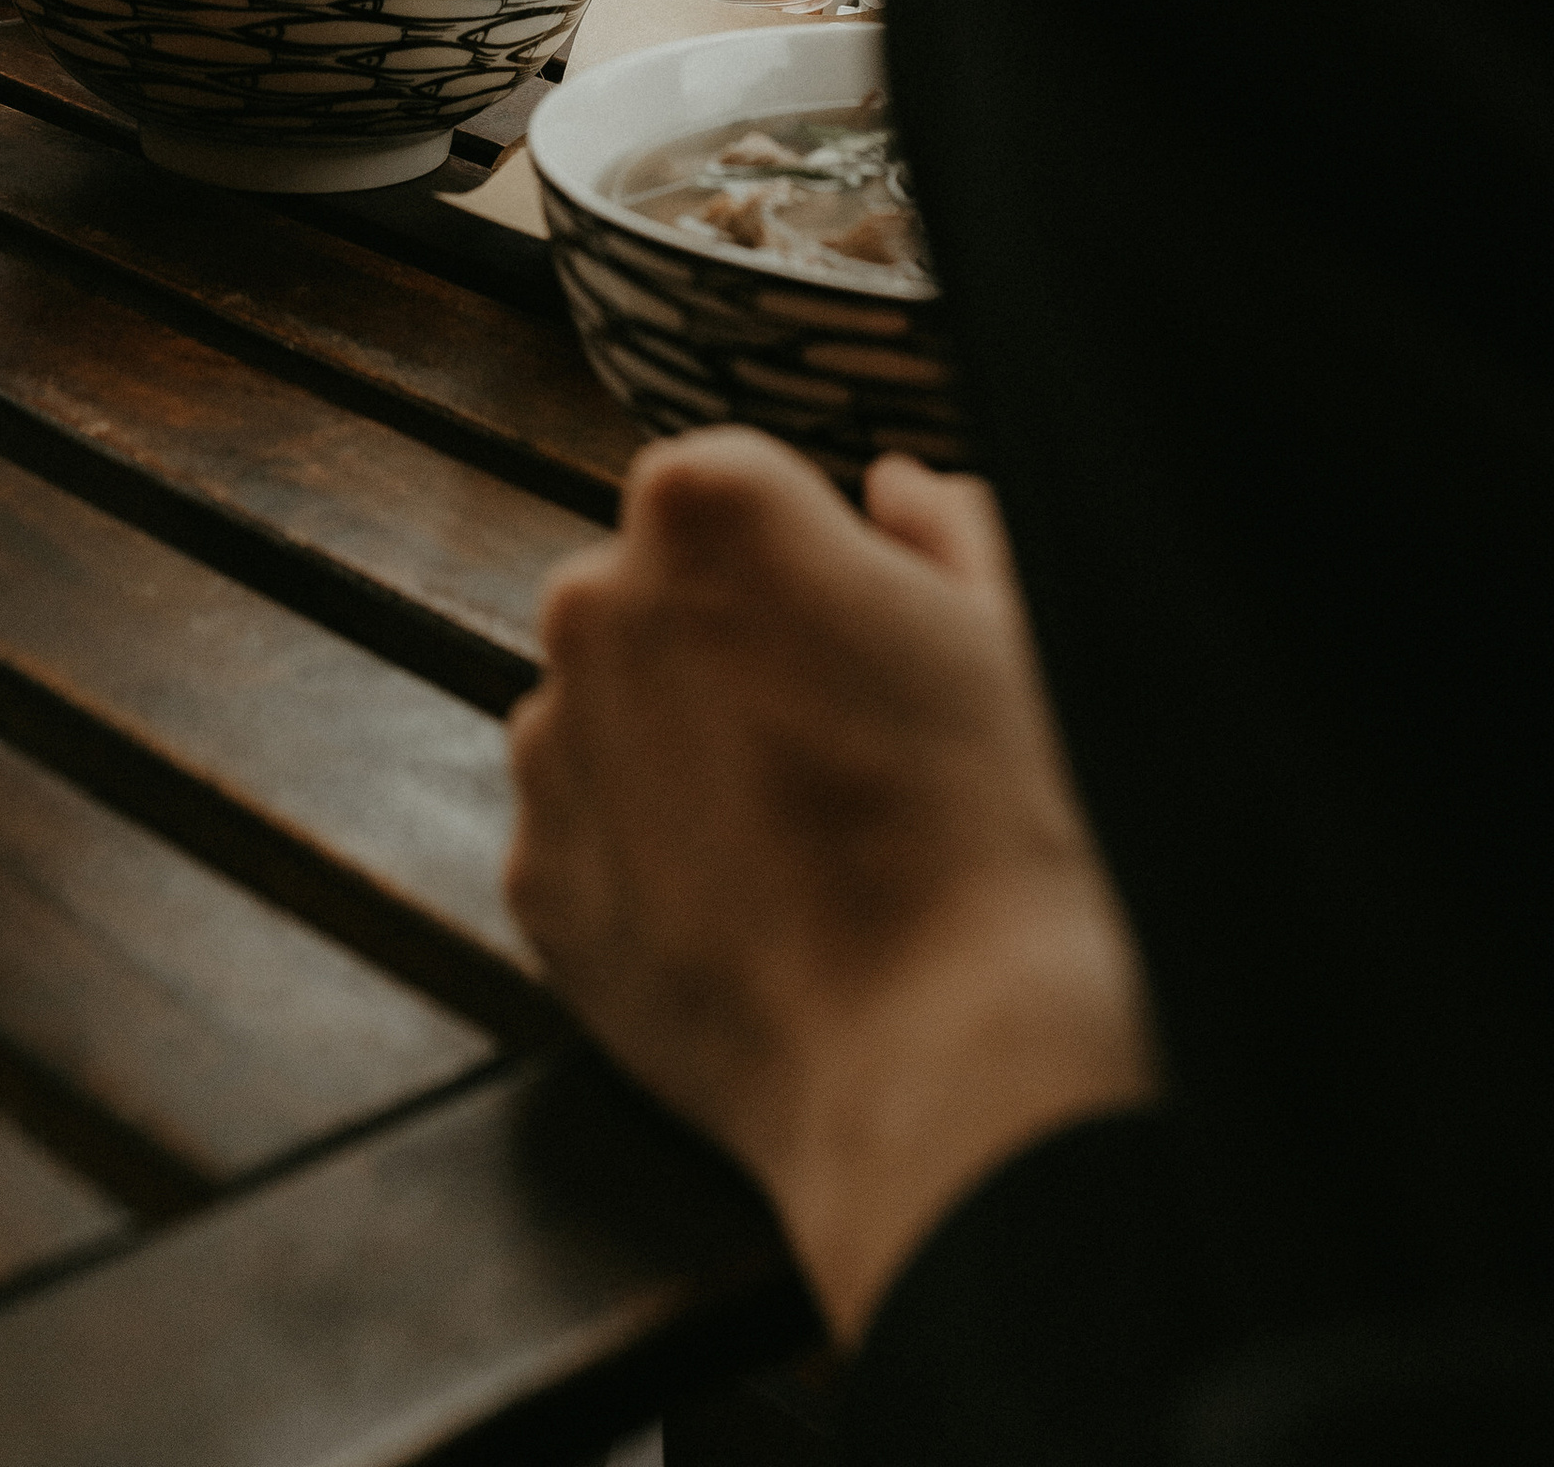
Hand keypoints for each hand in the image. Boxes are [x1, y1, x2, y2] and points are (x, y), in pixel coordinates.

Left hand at [506, 433, 1153, 1344]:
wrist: (954, 1065)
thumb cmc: (1005, 826)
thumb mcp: (1016, 635)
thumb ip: (946, 531)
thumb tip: (898, 488)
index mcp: (708, 502)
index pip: (742, 490)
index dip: (821, 567)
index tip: (880, 650)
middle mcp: (593, 601)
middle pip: (662, 593)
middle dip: (733, 646)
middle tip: (851, 749)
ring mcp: (553, 745)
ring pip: (618, 710)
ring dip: (686, 748)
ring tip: (813, 848)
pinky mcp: (537, 880)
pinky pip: (592, 832)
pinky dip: (654, 861)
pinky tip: (762, 918)